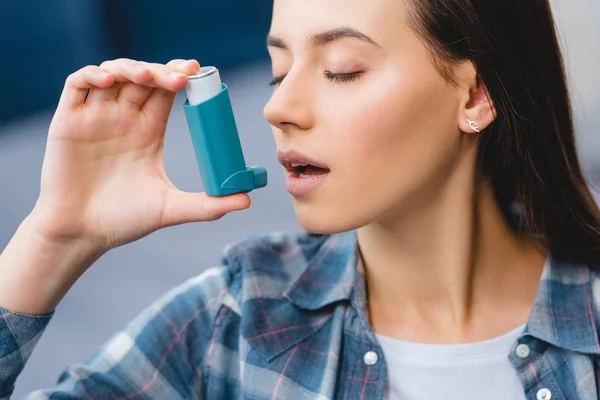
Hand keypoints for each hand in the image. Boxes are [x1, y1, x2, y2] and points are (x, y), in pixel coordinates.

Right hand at [32, 58, 250, 250]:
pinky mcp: (68, 120)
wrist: (82, 233)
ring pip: (114, 74)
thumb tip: (247, 200)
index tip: (198, 74)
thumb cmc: (124, 220)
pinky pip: (78, 85)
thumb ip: (208, 204)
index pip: (166, 92)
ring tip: (149, 76)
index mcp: (149, 132)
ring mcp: (96, 117)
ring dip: (131, 67)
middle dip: (163, 69)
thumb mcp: (171, 209)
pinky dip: (92, 74)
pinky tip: (109, 80)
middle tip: (182, 75)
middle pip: (144, 78)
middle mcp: (124, 119)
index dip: (180, 77)